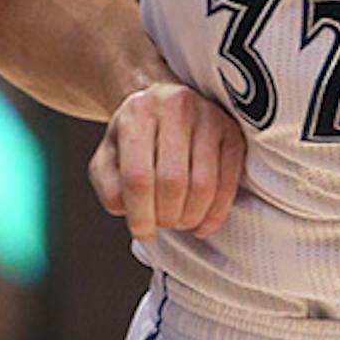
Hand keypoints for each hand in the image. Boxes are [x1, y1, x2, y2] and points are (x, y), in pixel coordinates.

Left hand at [89, 84, 245, 242]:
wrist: (165, 106)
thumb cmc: (135, 139)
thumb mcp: (109, 157)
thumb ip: (109, 184)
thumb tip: (126, 208)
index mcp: (138, 112)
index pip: (138, 176)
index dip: (140, 214)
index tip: (142, 233)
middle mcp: (175, 106)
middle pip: (173, 182)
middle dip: (167, 216)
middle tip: (162, 224)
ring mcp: (208, 116)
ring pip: (203, 184)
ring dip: (191, 216)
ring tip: (179, 221)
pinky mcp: (231, 131)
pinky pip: (228, 182)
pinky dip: (216, 213)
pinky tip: (201, 223)